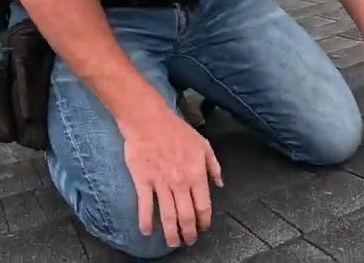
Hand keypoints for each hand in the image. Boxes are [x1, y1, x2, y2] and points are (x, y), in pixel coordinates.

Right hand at [120, 109, 223, 247]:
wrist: (148, 120)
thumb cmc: (176, 130)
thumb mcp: (203, 144)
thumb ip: (214, 166)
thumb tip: (220, 184)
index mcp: (196, 174)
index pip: (203, 207)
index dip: (204, 222)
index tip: (203, 229)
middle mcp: (180, 183)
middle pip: (187, 216)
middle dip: (189, 233)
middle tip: (188, 241)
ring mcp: (161, 184)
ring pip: (168, 216)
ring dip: (171, 233)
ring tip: (173, 242)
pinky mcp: (142, 182)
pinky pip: (145, 206)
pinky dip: (146, 221)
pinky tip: (146, 232)